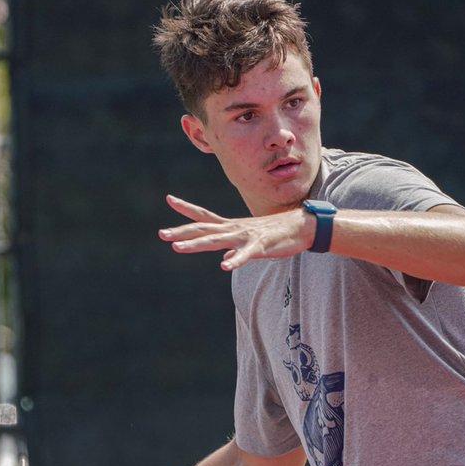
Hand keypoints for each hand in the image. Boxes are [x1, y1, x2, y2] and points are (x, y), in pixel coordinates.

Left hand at [158, 195, 314, 270]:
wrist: (302, 227)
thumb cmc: (275, 234)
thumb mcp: (250, 241)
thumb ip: (234, 248)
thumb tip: (223, 258)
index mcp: (231, 227)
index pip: (205, 216)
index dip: (187, 208)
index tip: (170, 199)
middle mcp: (234, 229)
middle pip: (204, 229)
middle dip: (182, 231)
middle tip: (162, 234)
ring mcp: (246, 237)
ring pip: (217, 241)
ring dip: (197, 244)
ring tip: (178, 248)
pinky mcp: (261, 246)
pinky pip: (245, 255)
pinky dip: (235, 260)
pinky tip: (225, 266)